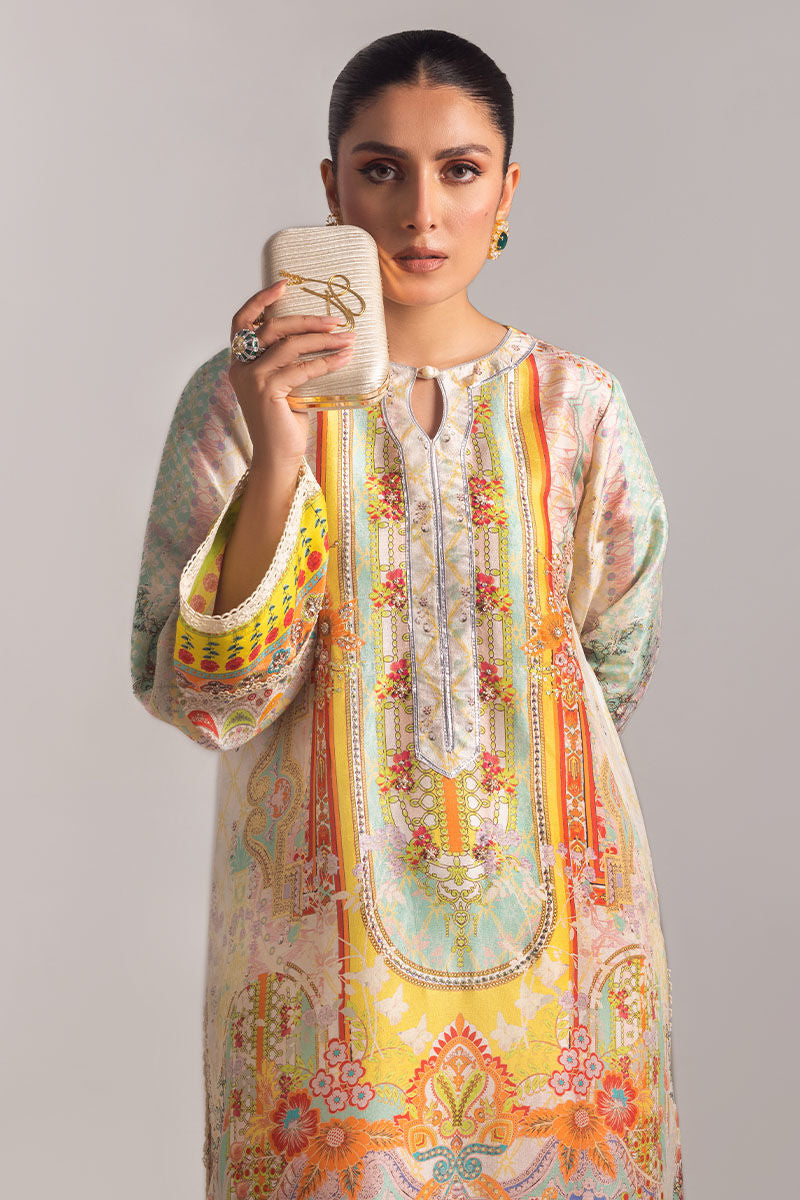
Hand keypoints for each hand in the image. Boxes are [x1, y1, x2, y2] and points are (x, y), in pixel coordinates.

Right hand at [228, 278, 355, 470]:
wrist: (277, 457)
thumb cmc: (284, 422)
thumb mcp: (284, 384)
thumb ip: (288, 362)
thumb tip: (321, 336)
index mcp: (240, 362)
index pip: (241, 321)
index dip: (260, 300)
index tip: (284, 284)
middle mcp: (240, 367)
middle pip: (272, 328)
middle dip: (306, 320)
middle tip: (336, 320)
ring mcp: (251, 379)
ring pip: (288, 346)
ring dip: (322, 340)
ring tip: (348, 339)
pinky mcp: (266, 392)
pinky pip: (300, 368)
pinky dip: (325, 361)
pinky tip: (344, 359)